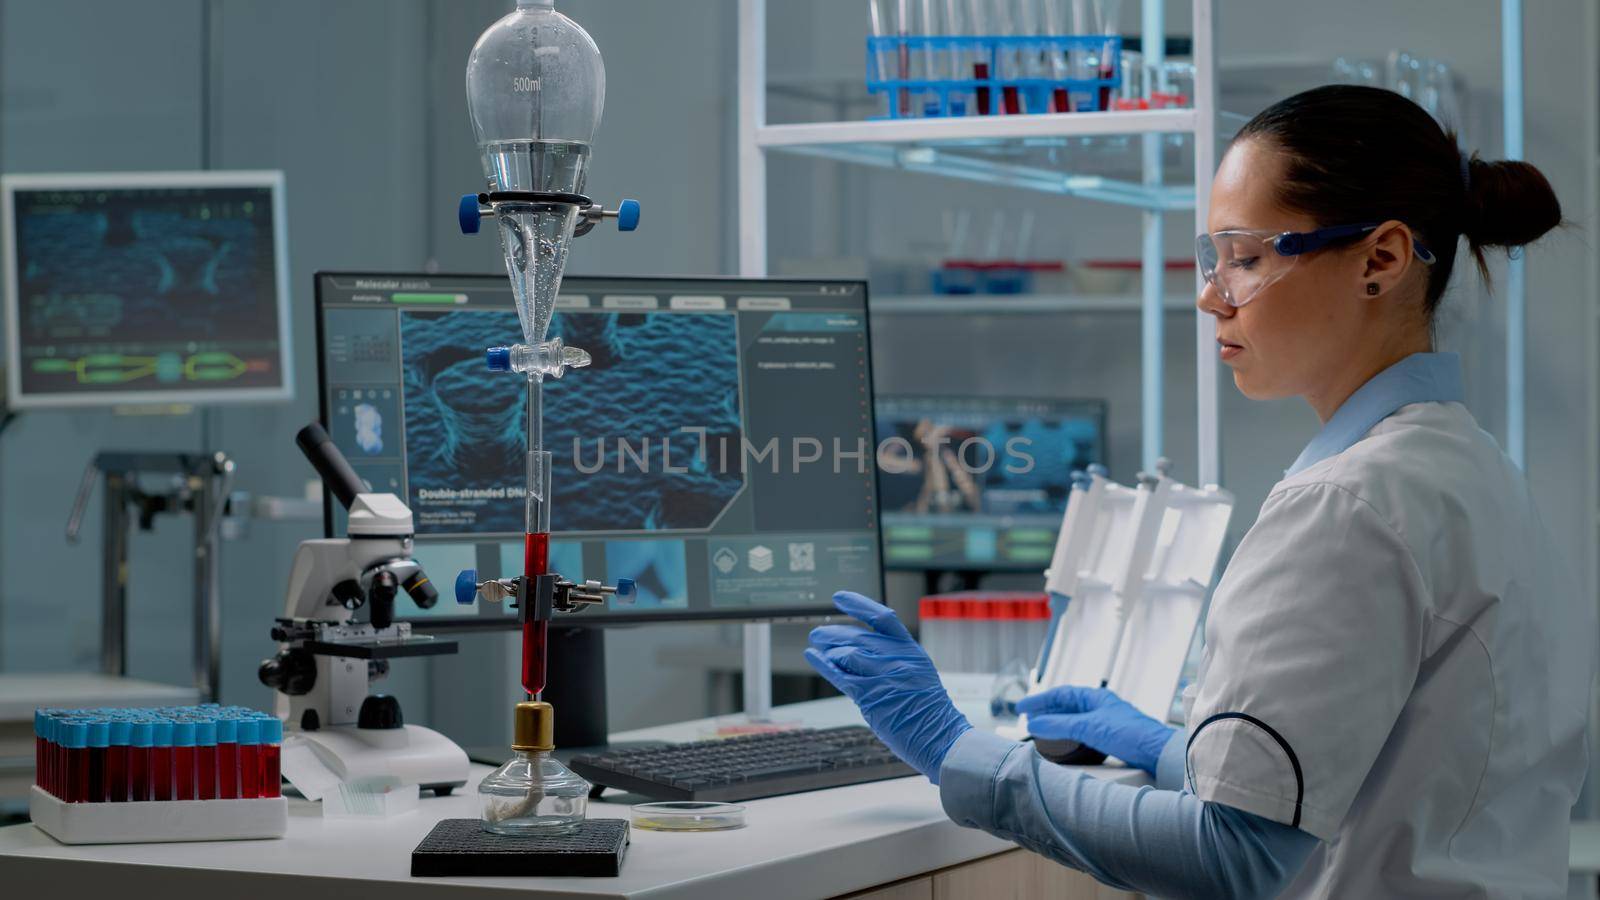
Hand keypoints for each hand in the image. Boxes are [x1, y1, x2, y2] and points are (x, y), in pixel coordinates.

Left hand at [805, 591, 971, 782]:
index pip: (883, 617)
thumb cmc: (928, 711)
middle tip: (820, 633)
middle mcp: (897, 658)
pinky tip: (813, 656)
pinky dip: (823, 664)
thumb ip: (894, 658)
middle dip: (835, 633)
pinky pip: (840, 675)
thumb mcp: (918, 673)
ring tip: (817, 646)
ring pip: (847, 653)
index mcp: (910, 650)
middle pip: (858, 635)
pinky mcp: (870, 695)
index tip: (841, 598)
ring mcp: (883, 676)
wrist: (939, 737)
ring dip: (829, 650)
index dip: (859, 604)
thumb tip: (861, 649)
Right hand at [1015, 686, 1174, 774]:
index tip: (1021, 708)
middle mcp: (1100, 706)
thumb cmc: (1132, 734)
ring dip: (1055, 723)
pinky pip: (1082, 731)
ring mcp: (1106, 721)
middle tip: (1027, 719)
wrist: (1159, 752)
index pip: (1060, 694)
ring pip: (1073, 719)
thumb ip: (1060, 725)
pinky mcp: (1112, 737)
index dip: (1038, 701)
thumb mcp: (1089, 727)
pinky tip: (1064, 743)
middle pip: (1066, 705)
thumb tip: (1034, 724)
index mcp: (1095, 696)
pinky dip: (1068, 735)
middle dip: (1045, 711)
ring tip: (1040, 730)